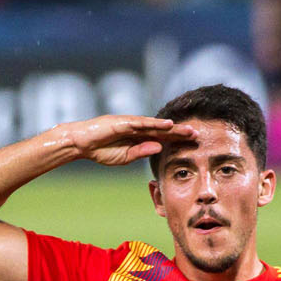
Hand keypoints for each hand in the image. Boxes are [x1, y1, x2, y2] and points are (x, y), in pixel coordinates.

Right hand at [61, 115, 196, 167]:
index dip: (176, 141)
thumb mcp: (124, 157)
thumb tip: (158, 147)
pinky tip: (168, 125)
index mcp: (139, 138)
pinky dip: (155, 123)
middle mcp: (138, 128)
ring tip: (188, 130)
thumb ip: (140, 152)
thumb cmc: (101, 151)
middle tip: (198, 135)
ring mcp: (131, 124)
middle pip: (162, 130)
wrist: (82, 144)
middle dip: (179, 133)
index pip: (161, 139)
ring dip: (172, 128)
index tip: (192, 144)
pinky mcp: (123, 122)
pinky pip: (142, 123)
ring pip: (156, 125)